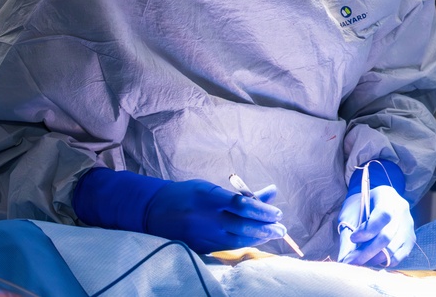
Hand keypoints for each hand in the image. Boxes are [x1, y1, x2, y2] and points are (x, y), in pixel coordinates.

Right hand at [144, 179, 286, 253]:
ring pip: (237, 240)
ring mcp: (202, 235)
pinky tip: (256, 239)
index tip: (277, 213)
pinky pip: (227, 246)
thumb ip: (243, 194)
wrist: (153, 211)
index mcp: (209, 197)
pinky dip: (245, 242)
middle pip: (242, 226)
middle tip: (282, 229)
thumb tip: (272, 192)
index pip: (242, 205)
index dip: (263, 211)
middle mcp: (206, 217)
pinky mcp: (200, 247)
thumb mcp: (213, 188)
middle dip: (266, 229)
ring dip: (259, 238)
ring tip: (273, 234)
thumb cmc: (189, 195)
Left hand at [337, 185, 414, 266]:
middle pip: (388, 236)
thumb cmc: (359, 208)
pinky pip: (398, 257)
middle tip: (351, 261)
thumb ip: (347, 233)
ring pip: (393, 250)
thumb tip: (344, 259)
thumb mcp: (350, 213)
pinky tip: (371, 260)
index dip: (368, 230)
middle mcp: (402, 210)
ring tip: (358, 261)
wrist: (372, 203)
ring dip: (373, 259)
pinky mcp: (410, 240)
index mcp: (387, 196)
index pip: (384, 214)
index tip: (353, 238)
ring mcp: (408, 225)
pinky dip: (383, 262)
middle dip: (367, 252)